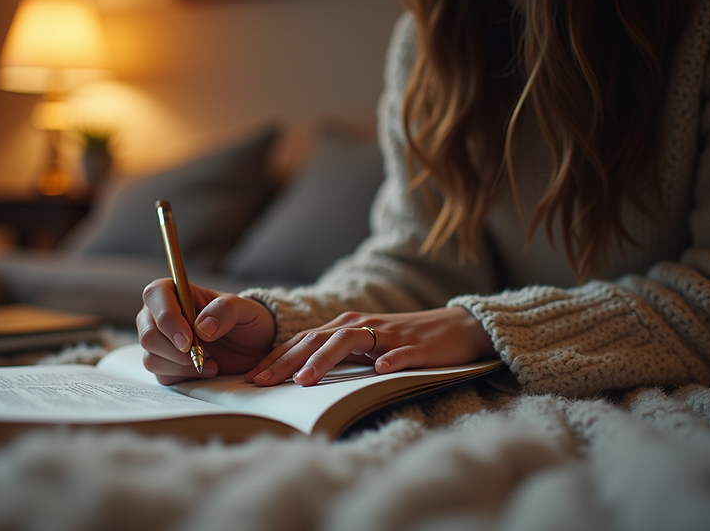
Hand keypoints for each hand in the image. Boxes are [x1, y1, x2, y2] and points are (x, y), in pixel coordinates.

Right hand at [136, 278, 275, 384]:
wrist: (253, 345)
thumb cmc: (245, 319)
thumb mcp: (244, 309)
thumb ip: (225, 310)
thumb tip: (201, 328)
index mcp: (175, 291)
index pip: (155, 295)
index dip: (167, 318)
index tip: (188, 339)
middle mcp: (159, 315)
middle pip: (148, 334)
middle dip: (175, 350)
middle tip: (204, 353)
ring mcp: (160, 342)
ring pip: (151, 358)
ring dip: (182, 365)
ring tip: (210, 360)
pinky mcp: (166, 365)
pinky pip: (162, 375)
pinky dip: (186, 376)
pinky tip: (207, 368)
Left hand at [244, 307, 494, 386]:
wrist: (457, 327)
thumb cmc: (403, 341)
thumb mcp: (364, 347)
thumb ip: (336, 356)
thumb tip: (296, 377)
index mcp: (345, 327)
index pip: (303, 341)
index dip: (276, 358)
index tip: (252, 379)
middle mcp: (362, 326)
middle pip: (317, 340)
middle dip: (287, 361)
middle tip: (263, 383)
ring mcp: (389, 335)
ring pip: (350, 342)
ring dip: (325, 360)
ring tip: (305, 380)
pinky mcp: (418, 347)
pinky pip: (402, 353)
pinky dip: (391, 360)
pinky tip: (380, 370)